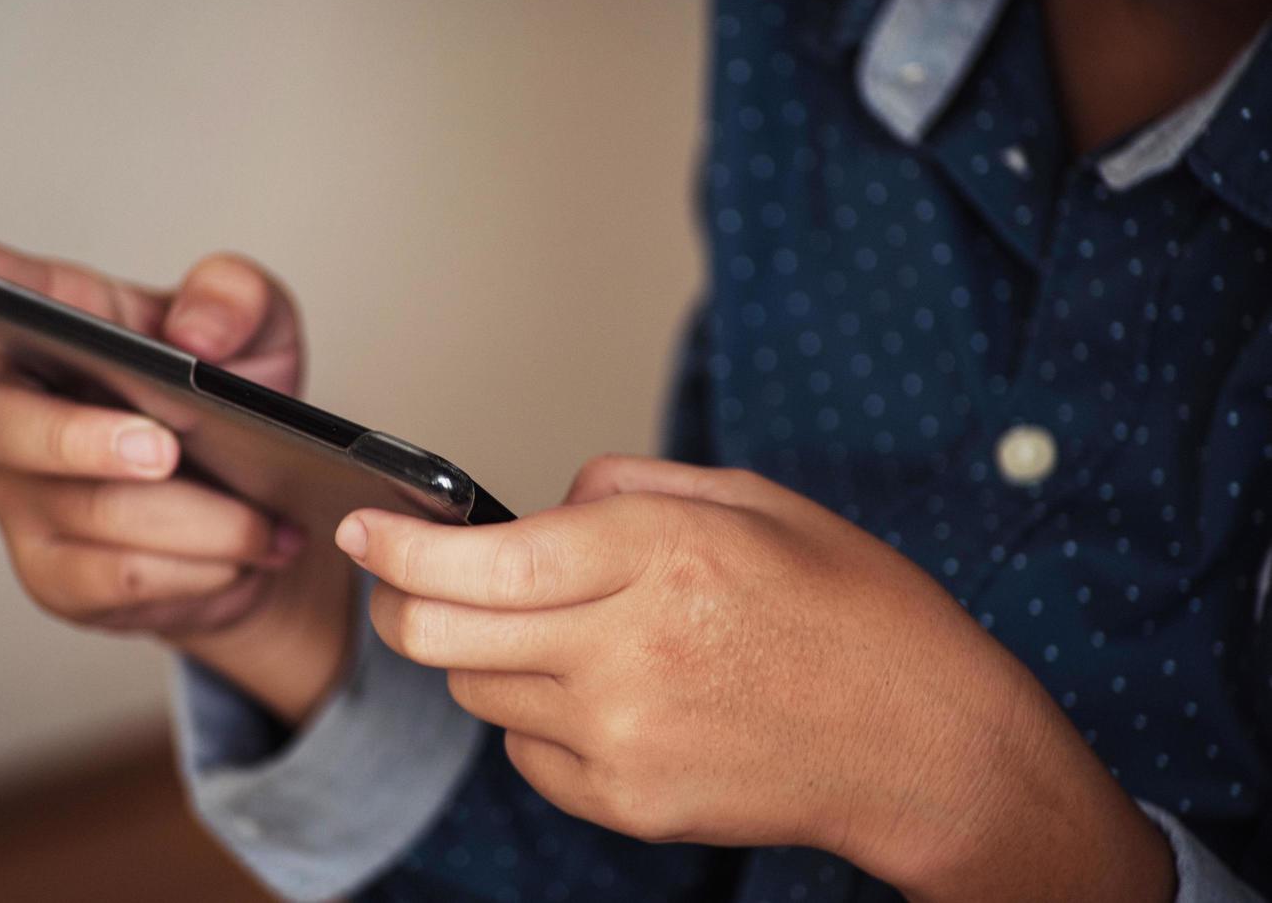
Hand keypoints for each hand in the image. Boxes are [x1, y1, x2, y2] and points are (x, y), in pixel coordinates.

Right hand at [0, 219, 352, 723]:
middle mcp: (22, 406)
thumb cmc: (243, 407)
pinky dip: (197, 570)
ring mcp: (25, 493)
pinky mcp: (53, 573)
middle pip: (5, 423)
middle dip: (86, 441)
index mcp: (63, 324)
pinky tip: (239, 557)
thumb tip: (193, 336)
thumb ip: (236, 301)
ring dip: (198, 522)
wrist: (274, 518)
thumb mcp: (265, 334)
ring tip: (263, 523)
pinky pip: (116, 578)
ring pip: (89, 511)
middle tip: (166, 449)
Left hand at [337, 455, 1174, 901]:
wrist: (929, 746)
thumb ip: (628, 487)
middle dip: (402, 600)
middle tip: (407, 577)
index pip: (477, 555)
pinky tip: (603, 694)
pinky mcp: (628, 803)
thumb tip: (544, 501)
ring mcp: (622, 738)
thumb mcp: (754, 501)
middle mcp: (626, 649)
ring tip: (561, 632)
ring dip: (483, 653)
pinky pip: (526, 753)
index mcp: (659, 556)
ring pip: (476, 691)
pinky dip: (535, 716)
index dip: (395, 542)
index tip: (361, 530)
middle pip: (439, 634)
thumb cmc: (855, 612)